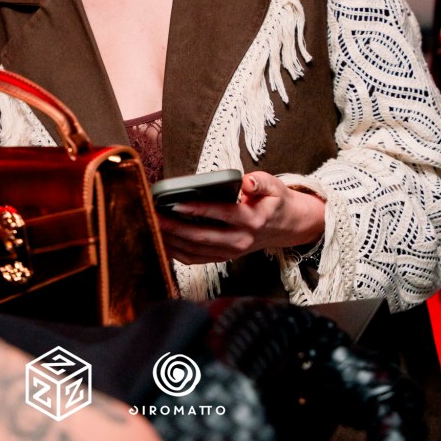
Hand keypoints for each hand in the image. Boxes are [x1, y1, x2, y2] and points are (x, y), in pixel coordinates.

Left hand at [157, 171, 325, 265]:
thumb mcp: (274, 185)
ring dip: (172, 240)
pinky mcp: (224, 257)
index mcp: (253, 220)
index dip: (198, 209)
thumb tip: (247, 181)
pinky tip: (162, 240)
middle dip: (175, 226)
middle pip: (203, 236)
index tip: (176, 203)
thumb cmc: (275, 201)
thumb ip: (260, 182)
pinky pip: (196, 259)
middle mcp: (241, 240)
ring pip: (196, 250)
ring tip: (153, 225)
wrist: (288, 227)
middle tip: (154, 214)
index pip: (221, 214)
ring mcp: (231, 252)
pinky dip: (177, 252)